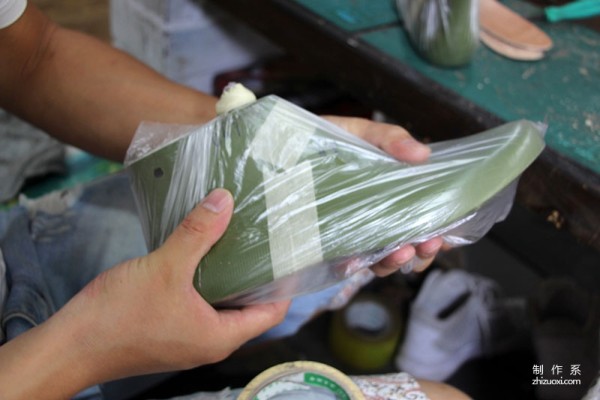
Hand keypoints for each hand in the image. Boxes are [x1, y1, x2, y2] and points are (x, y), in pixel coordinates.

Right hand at [0, 189, 288, 398]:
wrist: (70, 346)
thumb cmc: (120, 315)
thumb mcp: (165, 267)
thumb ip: (197, 233)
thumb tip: (225, 200)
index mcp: (221, 335)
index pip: (271, 312)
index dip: (285, 285)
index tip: (291, 254)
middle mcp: (210, 341)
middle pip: (249, 307)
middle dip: (258, 275)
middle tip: (265, 239)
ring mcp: (188, 338)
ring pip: (222, 304)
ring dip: (229, 275)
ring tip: (236, 239)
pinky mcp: (169, 330)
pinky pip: (199, 304)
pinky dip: (206, 281)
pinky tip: (200, 253)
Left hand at [323, 116, 444, 276]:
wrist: (279, 148)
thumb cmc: (322, 140)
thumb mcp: (359, 133)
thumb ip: (389, 139)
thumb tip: (422, 153)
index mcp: (390, 193)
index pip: (424, 218)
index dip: (440, 231)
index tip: (448, 236)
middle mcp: (375, 217)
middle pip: (408, 244)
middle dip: (422, 250)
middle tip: (427, 244)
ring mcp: (352, 232)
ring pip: (382, 258)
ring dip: (395, 260)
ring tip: (400, 250)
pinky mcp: (326, 243)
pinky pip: (345, 262)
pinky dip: (354, 265)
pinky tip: (356, 261)